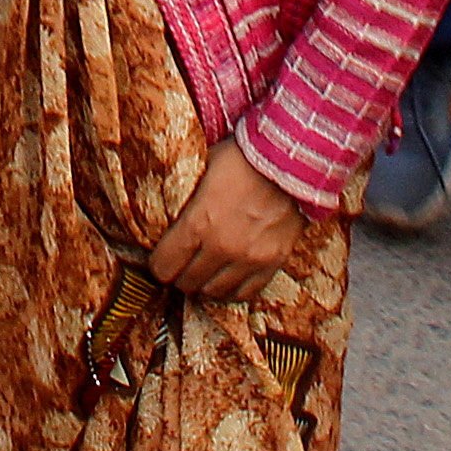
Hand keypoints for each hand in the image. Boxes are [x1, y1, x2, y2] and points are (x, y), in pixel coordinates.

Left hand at [147, 142, 304, 302]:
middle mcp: (222, 247)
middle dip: (179, 275)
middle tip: (181, 264)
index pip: (163, 266)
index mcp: (198, 223)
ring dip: (205, 285)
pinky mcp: (273, 263)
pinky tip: (227, 278)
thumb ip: (184, 194)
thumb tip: (165, 206)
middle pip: (186, 283)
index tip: (160, 258)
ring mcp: (250, 259)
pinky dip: (232, 290)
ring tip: (204, 271)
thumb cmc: (244, 157)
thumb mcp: (203, 167)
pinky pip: (246, 293)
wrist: (292, 159)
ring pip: (214, 293)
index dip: (157, 264)